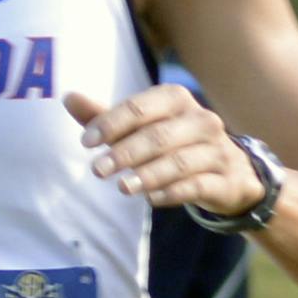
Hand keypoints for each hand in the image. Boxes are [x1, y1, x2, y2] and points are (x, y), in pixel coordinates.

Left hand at [68, 85, 264, 216]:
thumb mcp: (139, 128)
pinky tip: (151, 200)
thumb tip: (68, 97)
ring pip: (180, 161)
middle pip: (159, 135)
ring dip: (148, 174)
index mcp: (176, 100)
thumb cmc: (172, 144)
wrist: (228, 172)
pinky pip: (198, 185)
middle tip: (97, 170)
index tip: (86, 142)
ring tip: (122, 187)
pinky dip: (173, 192)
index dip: (111, 123)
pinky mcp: (225, 179)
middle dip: (125, 152)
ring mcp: (217, 150)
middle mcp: (201, 120)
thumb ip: (105, 117)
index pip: (140, 108)